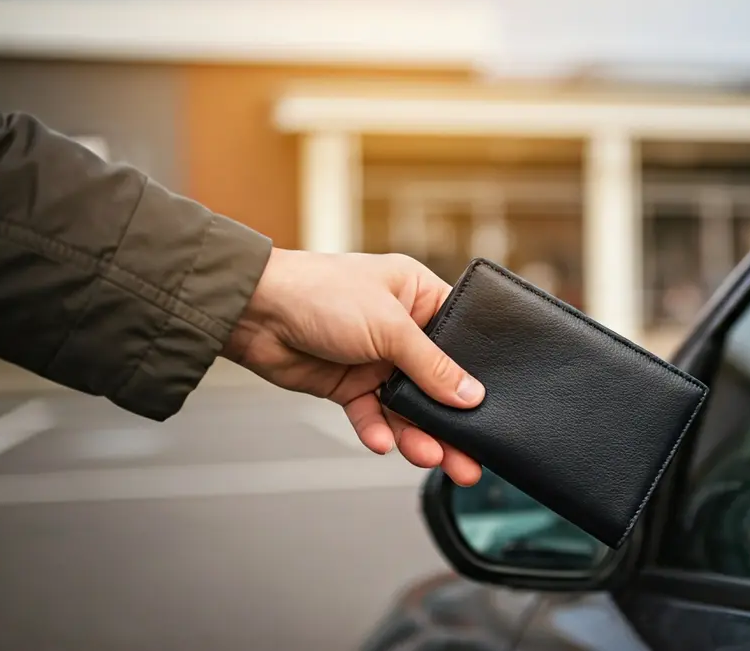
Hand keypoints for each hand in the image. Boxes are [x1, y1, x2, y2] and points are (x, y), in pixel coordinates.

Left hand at [221, 249, 483, 485]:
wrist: (254, 313)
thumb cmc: (320, 293)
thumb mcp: (389, 326)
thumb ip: (432, 365)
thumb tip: (473, 396)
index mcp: (419, 296)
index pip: (461, 338)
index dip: (477, 372)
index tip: (495, 406)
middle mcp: (401, 329)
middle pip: (438, 382)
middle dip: (452, 421)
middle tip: (471, 457)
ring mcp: (375, 359)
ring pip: (408, 406)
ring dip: (419, 434)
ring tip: (432, 458)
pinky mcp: (348, 385)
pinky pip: (372, 415)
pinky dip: (378, 430)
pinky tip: (384, 442)